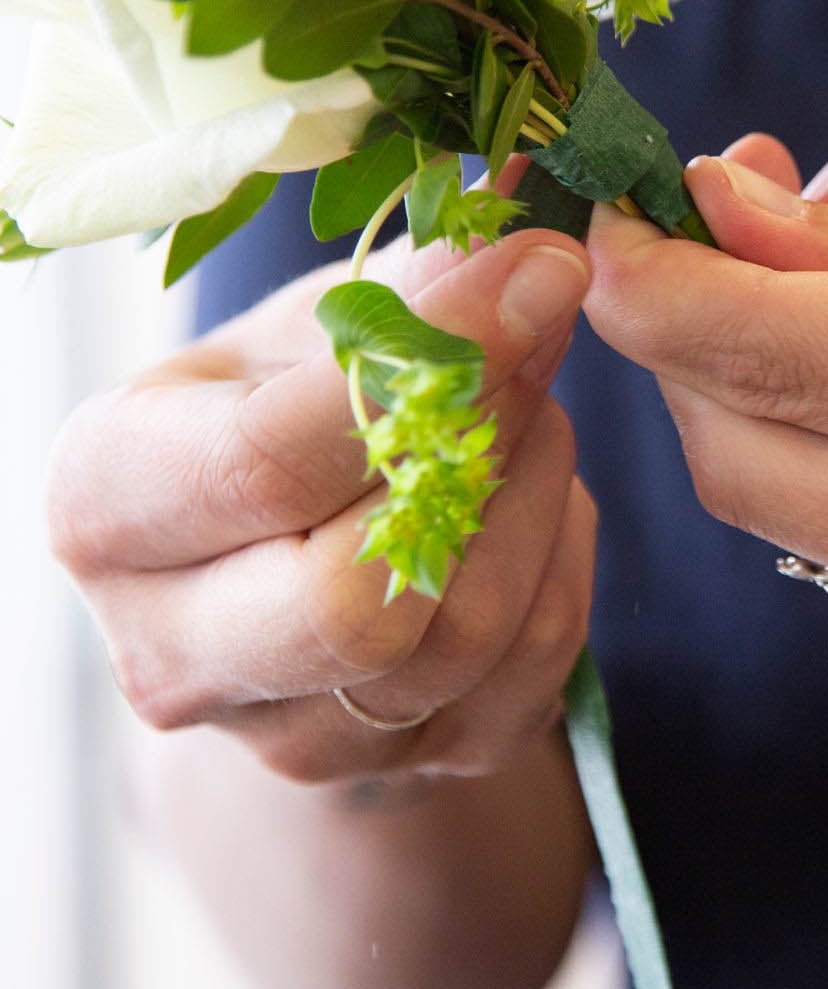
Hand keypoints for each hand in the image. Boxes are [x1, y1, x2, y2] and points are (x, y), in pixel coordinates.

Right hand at [49, 223, 597, 779]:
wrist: (278, 565)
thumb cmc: (276, 414)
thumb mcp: (307, 330)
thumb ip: (411, 285)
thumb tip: (534, 216)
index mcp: (106, 505)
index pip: (267, 461)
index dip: (430, 362)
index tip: (539, 274)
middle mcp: (168, 649)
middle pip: (350, 604)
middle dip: (480, 458)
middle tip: (539, 356)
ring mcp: (283, 737)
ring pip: (458, 640)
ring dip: (534, 501)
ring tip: (539, 411)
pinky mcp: (396, 772)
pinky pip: (525, 675)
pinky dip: (560, 567)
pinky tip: (539, 499)